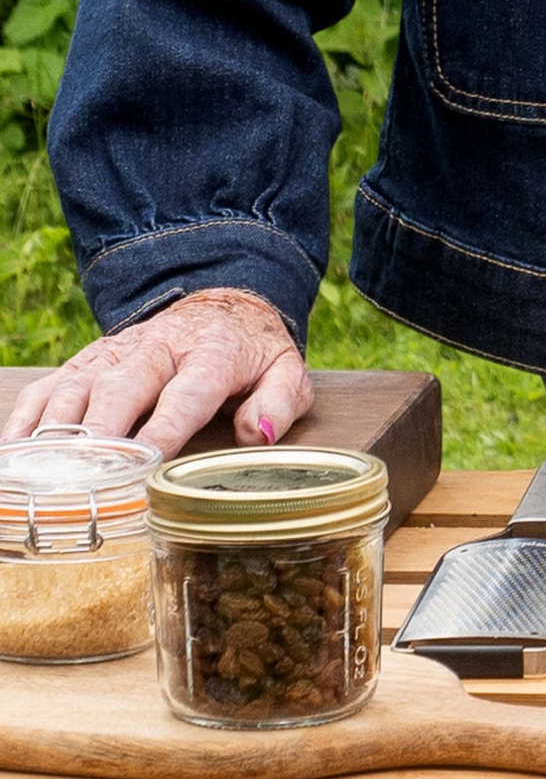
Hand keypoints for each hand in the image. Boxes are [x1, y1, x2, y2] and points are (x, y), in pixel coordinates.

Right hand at [4, 287, 313, 458]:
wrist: (221, 302)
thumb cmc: (251, 351)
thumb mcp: (285, 370)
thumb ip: (279, 402)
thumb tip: (254, 434)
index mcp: (211, 353)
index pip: (187, 393)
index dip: (164, 430)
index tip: (145, 467)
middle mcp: (158, 347)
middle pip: (122, 386)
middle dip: (101, 431)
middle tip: (83, 476)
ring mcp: (118, 350)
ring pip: (79, 383)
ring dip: (58, 427)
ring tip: (41, 471)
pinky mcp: (91, 358)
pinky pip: (53, 384)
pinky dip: (30, 416)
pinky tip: (16, 451)